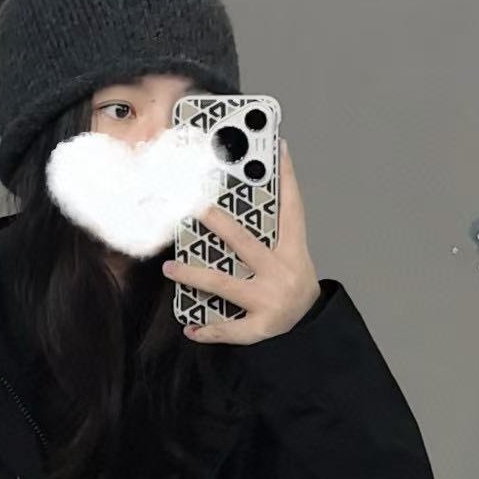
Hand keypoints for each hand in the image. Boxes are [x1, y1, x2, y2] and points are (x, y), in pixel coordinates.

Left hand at [161, 138, 321, 344]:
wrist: (309, 325)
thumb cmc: (292, 284)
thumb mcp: (290, 255)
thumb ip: (270, 232)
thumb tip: (238, 204)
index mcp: (292, 251)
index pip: (291, 209)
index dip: (287, 178)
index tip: (277, 147)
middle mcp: (281, 272)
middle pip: (245, 242)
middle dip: (218, 223)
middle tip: (192, 207)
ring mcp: (270, 300)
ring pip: (225, 284)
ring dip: (194, 275)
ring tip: (169, 268)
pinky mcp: (261, 327)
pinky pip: (229, 329)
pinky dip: (209, 331)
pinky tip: (191, 328)